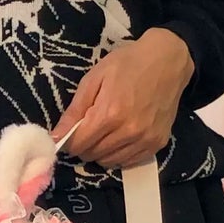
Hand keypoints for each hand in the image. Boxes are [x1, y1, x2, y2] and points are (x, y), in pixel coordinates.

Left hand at [53, 29, 194, 168]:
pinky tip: (119, 138)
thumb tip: (56, 136)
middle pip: (93, 155)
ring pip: (110, 162)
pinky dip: (118, 154)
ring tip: (103, 133)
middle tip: (87, 130)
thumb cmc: (127, 64)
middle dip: (84, 146)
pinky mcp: (157, 144)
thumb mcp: (94, 79)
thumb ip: (75, 111)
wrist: (167, 60)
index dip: (69, 142)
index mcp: (110, 114)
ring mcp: (145, 140)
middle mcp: (128, 132)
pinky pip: (129, 161)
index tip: (69, 134)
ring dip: (100, 152)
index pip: (78, 145)